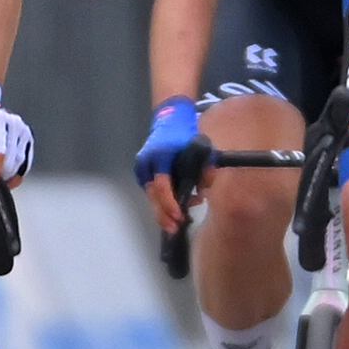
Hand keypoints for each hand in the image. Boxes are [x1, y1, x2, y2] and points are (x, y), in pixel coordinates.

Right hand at [135, 96, 205, 228]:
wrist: (169, 119)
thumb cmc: (185, 134)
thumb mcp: (201, 148)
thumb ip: (206, 169)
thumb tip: (205, 192)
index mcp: (160, 156)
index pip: (162, 186)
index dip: (169, 203)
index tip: (178, 215)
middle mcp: (147, 164)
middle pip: (153, 196)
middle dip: (164, 214)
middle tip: (175, 228)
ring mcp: (142, 168)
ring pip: (151, 196)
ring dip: (163, 210)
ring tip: (177, 221)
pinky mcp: (142, 172)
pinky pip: (151, 191)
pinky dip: (161, 201)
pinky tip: (173, 209)